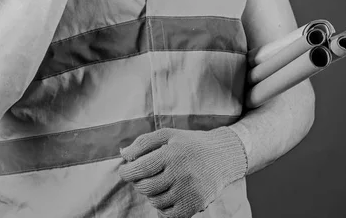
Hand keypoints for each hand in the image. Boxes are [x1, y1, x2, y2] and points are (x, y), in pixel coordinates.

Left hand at [118, 127, 247, 217]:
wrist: (222, 156)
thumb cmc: (190, 144)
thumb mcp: (168, 135)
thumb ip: (143, 142)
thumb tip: (123, 154)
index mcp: (172, 153)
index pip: (140, 168)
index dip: (127, 172)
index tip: (124, 171)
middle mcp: (181, 173)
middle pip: (145, 187)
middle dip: (139, 182)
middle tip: (143, 176)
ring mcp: (189, 191)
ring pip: (155, 201)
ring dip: (151, 193)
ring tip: (159, 182)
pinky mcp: (195, 204)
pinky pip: (168, 214)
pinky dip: (162, 207)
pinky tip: (167, 194)